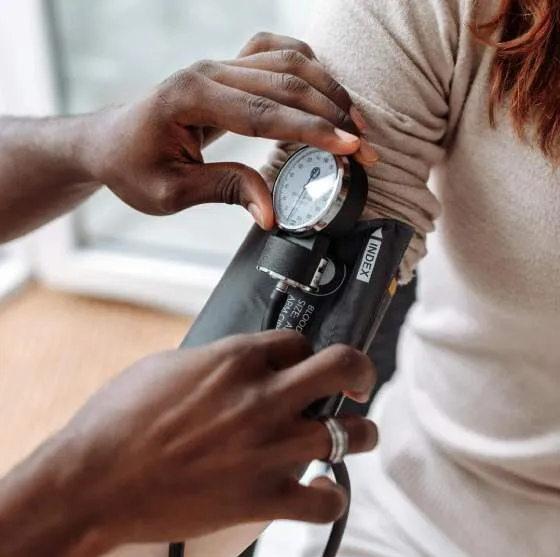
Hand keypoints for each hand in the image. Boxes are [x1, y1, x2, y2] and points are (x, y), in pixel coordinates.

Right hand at [55, 331, 376, 553]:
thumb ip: (215, 359)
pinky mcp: (262, 497)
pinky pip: (324, 499)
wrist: (94, 480)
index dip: (303, 351)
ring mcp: (269, 448)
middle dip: (359, 369)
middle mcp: (263, 397)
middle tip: (358, 380)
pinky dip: (330, 494)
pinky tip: (322, 488)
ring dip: (359, 433)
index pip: (298, 341)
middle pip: (342, 367)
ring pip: (350, 434)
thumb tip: (237, 362)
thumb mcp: (168, 366)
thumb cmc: (120, 419)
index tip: (302, 361)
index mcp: (237, 359)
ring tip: (356, 434)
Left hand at [84, 32, 376, 227]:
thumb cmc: (133, 168)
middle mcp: (208, 72)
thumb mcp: (170, 193)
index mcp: (190, 98)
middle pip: (285, 83)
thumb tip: (271, 213)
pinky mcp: (226, 70)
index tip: (350, 147)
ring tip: (356, 122)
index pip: (264, 112)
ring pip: (287, 63)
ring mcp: (217, 65)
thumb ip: (224, 191)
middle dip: (332, 115)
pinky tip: (325, 87)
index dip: (312, 131)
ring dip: (327, 90)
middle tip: (365, 147)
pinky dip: (307, 66)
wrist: (109, 142)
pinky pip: (274, 53)